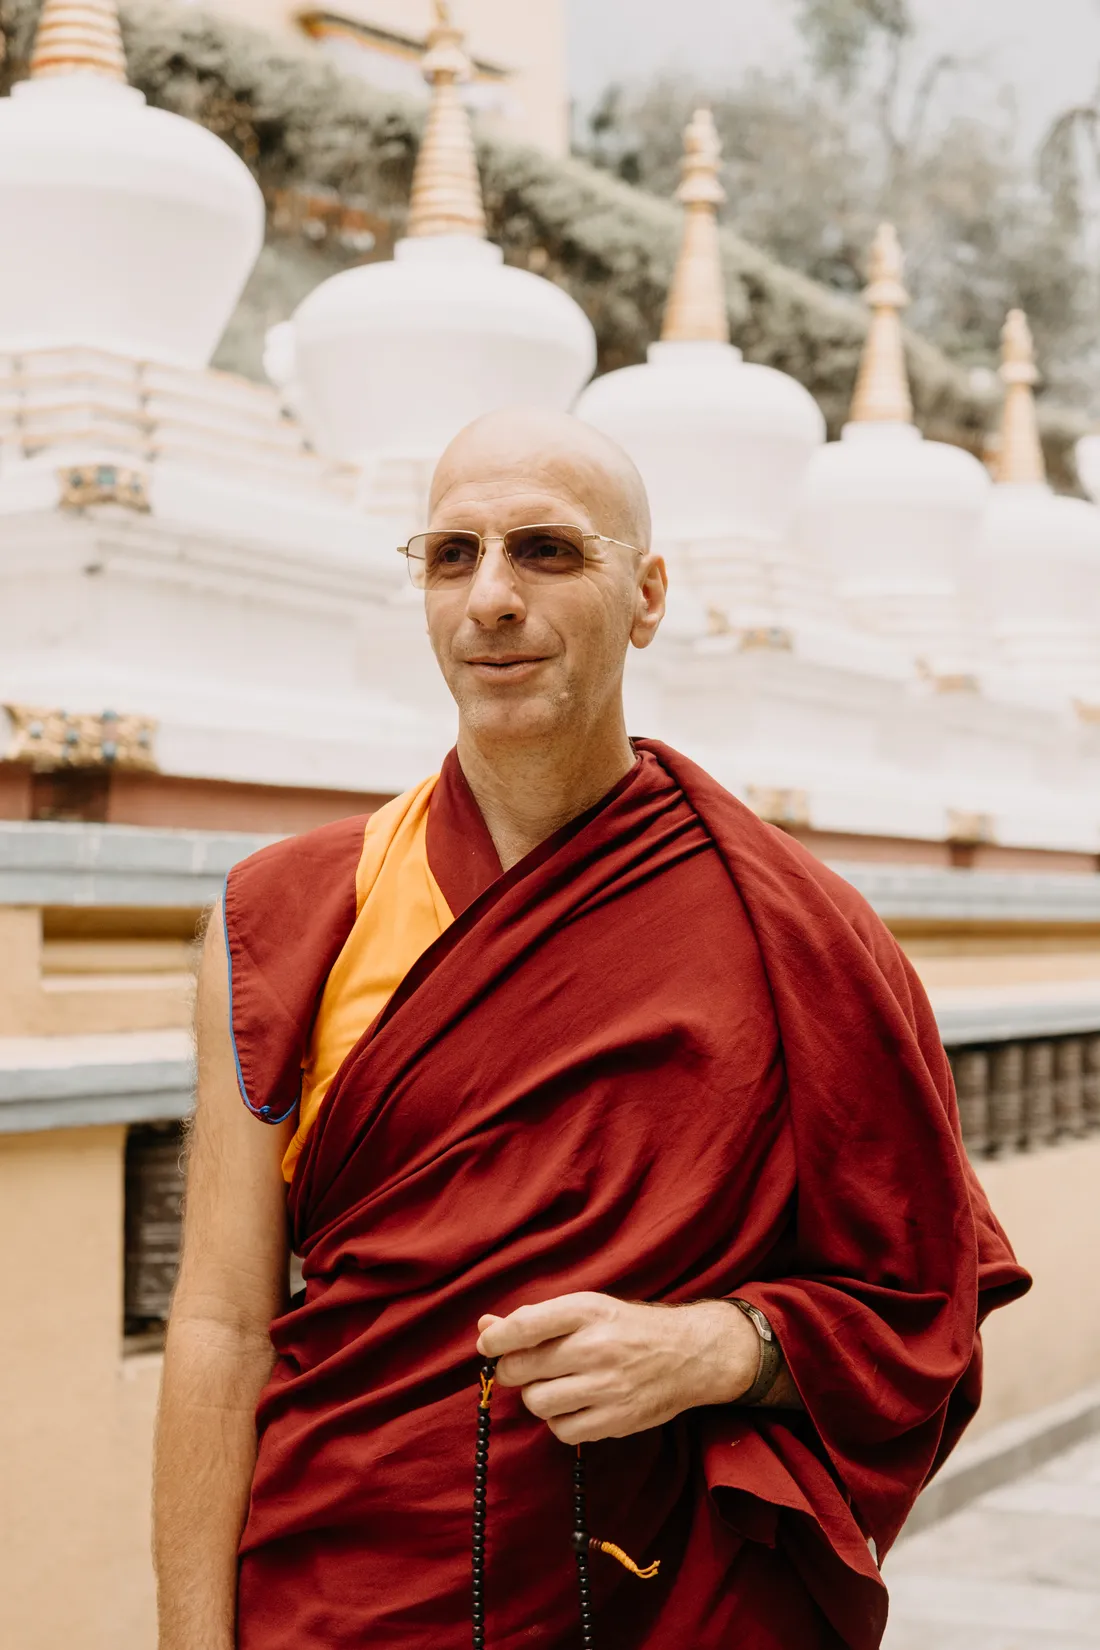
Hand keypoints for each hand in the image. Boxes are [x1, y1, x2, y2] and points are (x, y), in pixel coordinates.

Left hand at [475, 1292, 759, 1444]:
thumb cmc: (628, 1328)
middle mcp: (595, 1347)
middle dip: (513, 1370)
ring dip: (537, 1396)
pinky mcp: (615, 1420)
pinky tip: (576, 1404)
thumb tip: (485, 1329)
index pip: (524, 1325)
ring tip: (556, 1385)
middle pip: (522, 1368)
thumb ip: (535, 1320)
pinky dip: (560, 1420)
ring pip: (537, 1402)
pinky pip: (562, 1430)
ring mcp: (606, 1387)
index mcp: (586, 1311)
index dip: (495, 1339)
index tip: (487, 1345)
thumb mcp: (587, 1310)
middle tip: (525, 1367)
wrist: (688, 1355)